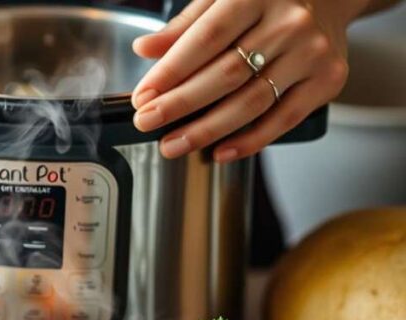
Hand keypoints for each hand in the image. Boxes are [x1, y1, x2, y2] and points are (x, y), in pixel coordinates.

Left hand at [130, 0, 367, 161]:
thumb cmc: (267, 0)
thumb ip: (185, 26)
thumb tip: (144, 49)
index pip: (207, 38)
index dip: (171, 71)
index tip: (142, 97)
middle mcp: (288, 22)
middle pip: (227, 74)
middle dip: (180, 104)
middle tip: (147, 123)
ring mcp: (312, 52)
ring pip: (252, 101)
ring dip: (207, 130)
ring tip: (173, 144)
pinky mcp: (329, 79)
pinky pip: (284, 119)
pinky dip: (250, 141)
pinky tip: (219, 151)